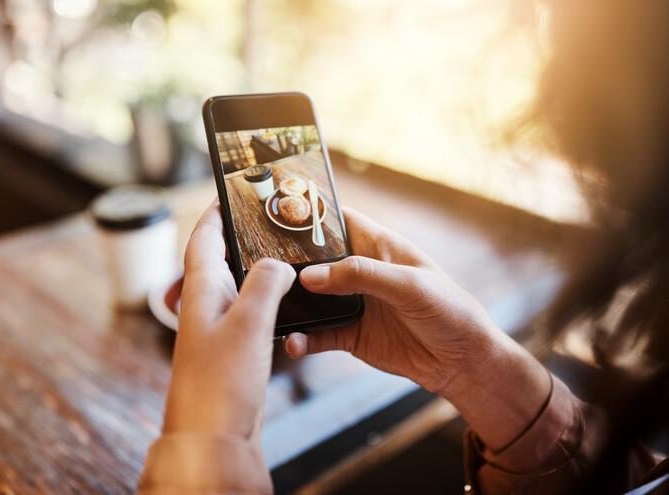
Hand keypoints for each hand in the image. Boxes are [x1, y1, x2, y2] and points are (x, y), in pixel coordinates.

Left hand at [162, 203, 294, 438]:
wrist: (212, 438)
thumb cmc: (220, 384)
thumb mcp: (248, 323)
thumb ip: (265, 284)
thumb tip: (279, 266)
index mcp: (201, 290)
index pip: (203, 238)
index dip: (215, 212)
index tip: (229, 192)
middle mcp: (206, 304)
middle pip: (219, 258)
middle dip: (239, 236)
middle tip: (266, 219)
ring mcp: (217, 328)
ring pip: (236, 285)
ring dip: (255, 267)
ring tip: (282, 253)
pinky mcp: (231, 350)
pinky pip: (248, 311)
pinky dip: (265, 298)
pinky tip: (285, 300)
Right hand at [283, 207, 550, 449]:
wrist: (464, 362)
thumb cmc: (449, 310)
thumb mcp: (409, 285)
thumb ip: (361, 275)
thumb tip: (310, 276)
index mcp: (377, 246)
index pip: (337, 220)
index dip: (308, 214)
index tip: (274, 213)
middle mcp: (359, 272)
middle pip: (313, 260)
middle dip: (287, 262)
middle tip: (258, 267)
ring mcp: (352, 304)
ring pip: (310, 299)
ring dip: (290, 303)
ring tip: (268, 306)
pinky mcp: (350, 335)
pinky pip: (318, 335)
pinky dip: (303, 339)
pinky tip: (293, 343)